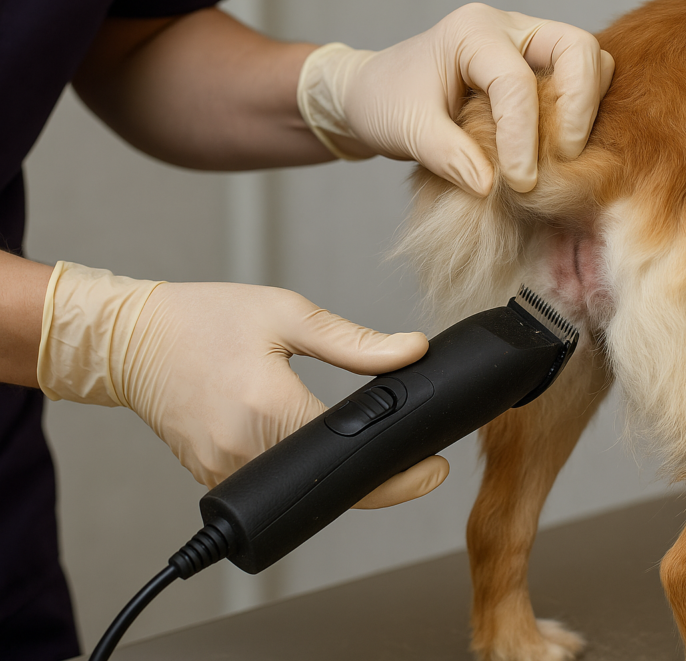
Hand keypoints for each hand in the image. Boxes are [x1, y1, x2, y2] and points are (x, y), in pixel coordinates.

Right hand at [37, 262, 448, 501]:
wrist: (130, 339)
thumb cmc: (203, 319)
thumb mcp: (286, 314)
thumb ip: (355, 342)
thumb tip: (412, 352)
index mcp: (270, 410)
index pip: (352, 463)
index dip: (401, 475)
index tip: (432, 467)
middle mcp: (245, 452)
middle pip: (331, 488)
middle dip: (375, 476)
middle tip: (403, 450)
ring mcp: (226, 471)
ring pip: (302, 493)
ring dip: (337, 475)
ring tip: (361, 440)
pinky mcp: (214, 476)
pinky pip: (273, 485)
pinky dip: (300, 469)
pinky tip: (313, 441)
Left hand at [297, 3, 615, 194]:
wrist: (374, 95)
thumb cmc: (385, 102)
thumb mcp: (407, 132)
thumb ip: (448, 156)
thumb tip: (490, 187)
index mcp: (472, 32)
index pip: (515, 81)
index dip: (523, 137)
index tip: (519, 184)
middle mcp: (510, 30)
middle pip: (578, 49)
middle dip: (578, 106)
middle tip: (563, 158)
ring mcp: (529, 48)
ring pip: (589, 63)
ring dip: (585, 109)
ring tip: (561, 156)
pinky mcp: (538, 72)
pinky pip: (578, 85)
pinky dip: (579, 116)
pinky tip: (557, 153)